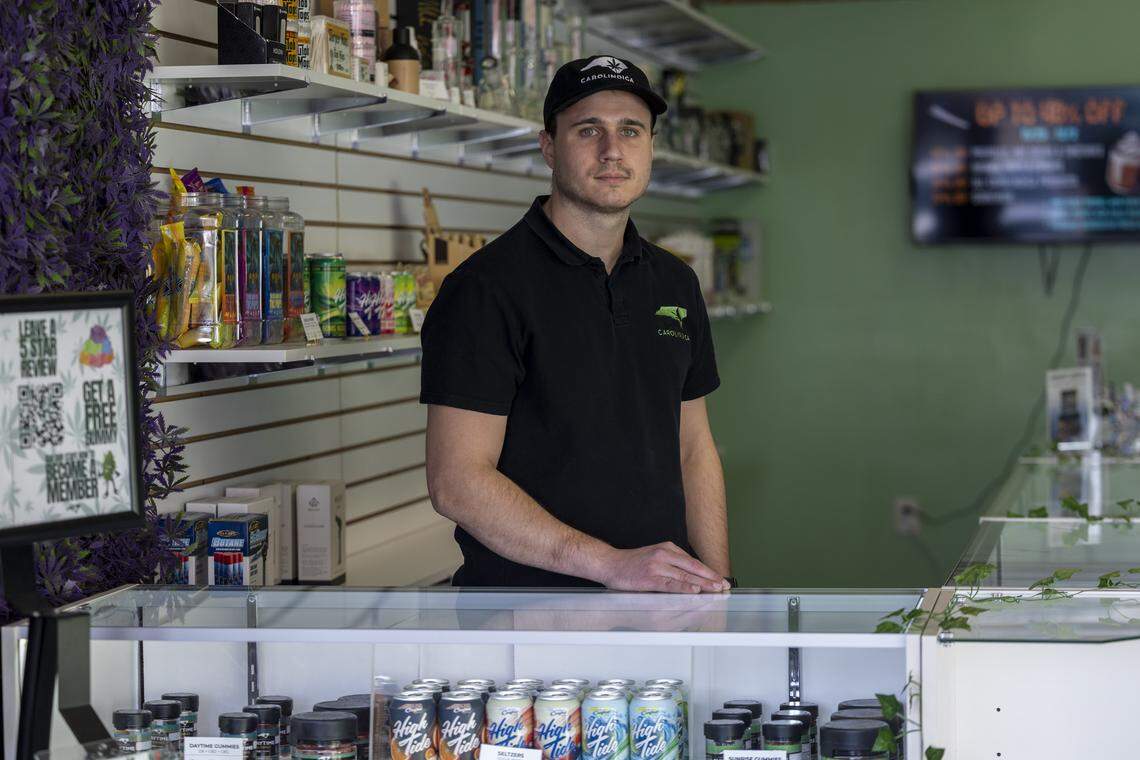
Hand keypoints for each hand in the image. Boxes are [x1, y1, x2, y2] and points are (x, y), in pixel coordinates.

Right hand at [599, 542, 729, 593]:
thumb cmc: (631, 564)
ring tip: (716, 590)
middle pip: (693, 567)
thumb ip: (672, 564)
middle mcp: (664, 555)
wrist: (609, 563)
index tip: (721, 579)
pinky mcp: (649, 578)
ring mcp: (657, 566)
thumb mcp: (654, 556)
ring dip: (703, 584)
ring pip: (685, 576)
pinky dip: (684, 587)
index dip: (709, 571)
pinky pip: (670, 584)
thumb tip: (692, 577)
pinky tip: (694, 591)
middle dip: (711, 578)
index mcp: (667, 548)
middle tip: (724, 586)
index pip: (693, 561)